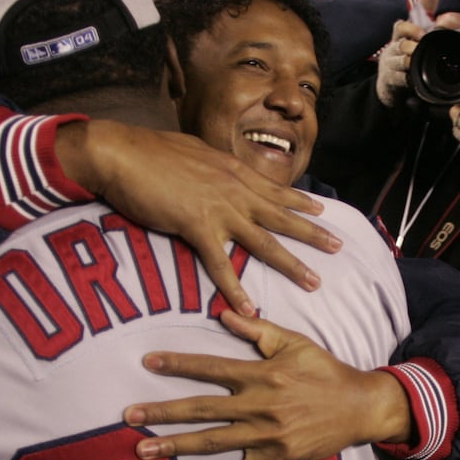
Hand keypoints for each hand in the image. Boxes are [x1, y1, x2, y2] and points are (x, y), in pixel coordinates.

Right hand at [57, 120, 335, 316]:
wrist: (121, 153)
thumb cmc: (149, 151)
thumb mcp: (194, 153)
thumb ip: (212, 166)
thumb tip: (218, 169)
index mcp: (233, 171)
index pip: (275, 189)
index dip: (300, 201)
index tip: (323, 210)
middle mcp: (234, 189)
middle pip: (282, 216)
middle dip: (313, 233)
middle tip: (338, 247)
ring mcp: (218, 209)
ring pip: (264, 242)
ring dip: (291, 264)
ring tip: (313, 282)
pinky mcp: (196, 226)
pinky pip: (220, 264)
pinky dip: (235, 289)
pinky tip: (249, 308)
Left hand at [122, 311, 411, 459]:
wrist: (359, 407)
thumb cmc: (325, 371)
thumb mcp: (294, 342)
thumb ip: (257, 331)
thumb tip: (223, 314)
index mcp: (262, 374)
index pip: (212, 368)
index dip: (180, 364)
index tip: (149, 362)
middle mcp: (259, 406)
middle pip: (202, 408)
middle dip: (164, 412)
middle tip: (129, 415)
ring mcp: (266, 436)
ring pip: (213, 442)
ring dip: (177, 446)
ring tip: (143, 450)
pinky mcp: (276, 458)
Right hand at [376, 19, 423, 107]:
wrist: (389, 82)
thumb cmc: (406, 58)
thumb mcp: (414, 42)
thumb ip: (431, 30)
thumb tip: (452, 20)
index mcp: (398, 37)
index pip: (400, 27)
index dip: (411, 29)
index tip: (422, 34)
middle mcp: (392, 49)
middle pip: (401, 45)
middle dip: (414, 47)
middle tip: (423, 50)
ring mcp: (390, 65)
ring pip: (401, 61)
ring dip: (412, 62)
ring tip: (421, 64)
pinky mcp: (391, 80)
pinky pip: (401, 78)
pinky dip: (410, 78)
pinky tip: (416, 79)